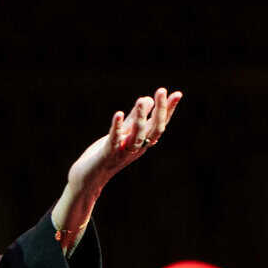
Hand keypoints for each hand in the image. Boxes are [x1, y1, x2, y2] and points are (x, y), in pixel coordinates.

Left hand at [68, 88, 183, 192]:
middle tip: (162, 90)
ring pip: (137, 134)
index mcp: (143, 142)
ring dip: (140, 116)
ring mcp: (124, 152)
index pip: (160, 124)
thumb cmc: (107, 154)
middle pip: (154, 129)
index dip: (169, 110)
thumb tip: (148, 99)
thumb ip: (135, 118)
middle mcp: (137, 147)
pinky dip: (117, 127)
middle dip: (160, 110)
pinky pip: (114, 139)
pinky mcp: (108, 154)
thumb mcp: (124, 133)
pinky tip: (119, 114)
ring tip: (141, 99)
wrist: (90, 177)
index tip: (177, 94)